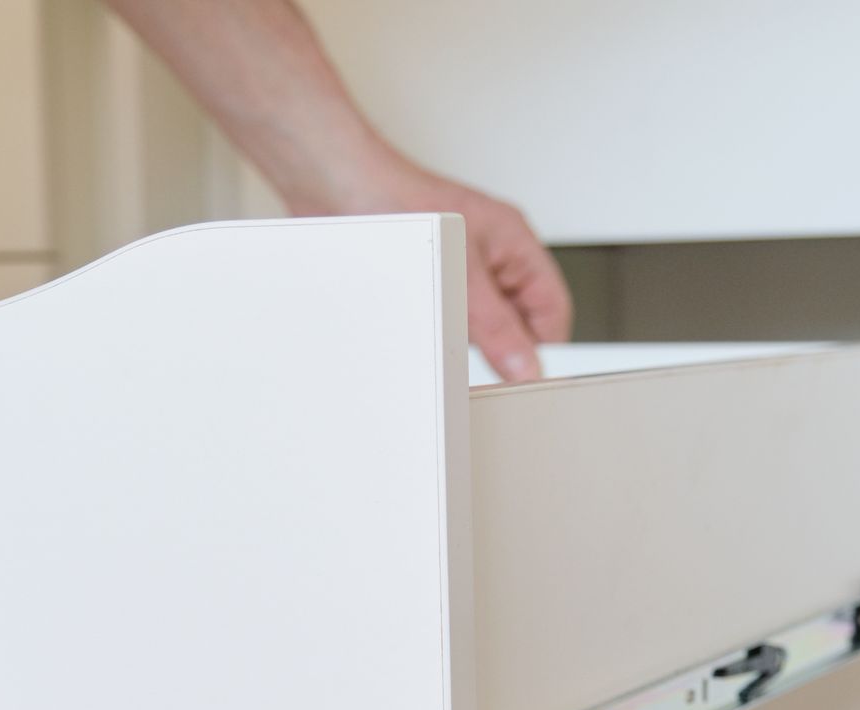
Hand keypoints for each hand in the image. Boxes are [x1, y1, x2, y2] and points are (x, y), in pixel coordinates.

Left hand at [101, 0, 572, 381]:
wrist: (309, 165)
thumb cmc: (371, 193)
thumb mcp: (443, 264)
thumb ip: (484, 321)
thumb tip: (517, 366)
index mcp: (508, 243)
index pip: (550, 312)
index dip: (541, 353)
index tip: (524, 391)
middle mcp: (479, 251)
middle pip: (512, 322)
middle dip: (497, 357)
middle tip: (480, 394)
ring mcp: (443, 260)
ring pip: (466, 324)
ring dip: (453, 350)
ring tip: (435, 375)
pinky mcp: (404, 266)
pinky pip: (427, 316)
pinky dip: (421, 338)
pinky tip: (401, 352)